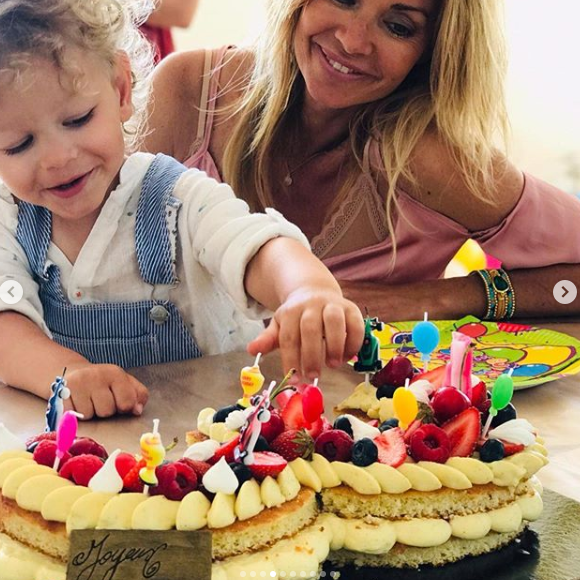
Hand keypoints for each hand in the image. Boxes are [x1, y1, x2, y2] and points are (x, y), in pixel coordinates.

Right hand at [62, 363, 148, 419]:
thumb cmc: (104, 382)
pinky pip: (71, 416)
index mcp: (115, 373)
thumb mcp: (125, 383)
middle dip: (105, 411)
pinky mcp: (60, 393)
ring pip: (88, 415)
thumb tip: (137, 410)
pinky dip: (74, 414)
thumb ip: (139, 395)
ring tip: (88, 401)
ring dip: (89, 413)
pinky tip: (76, 403)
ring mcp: (77, 384)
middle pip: (107, 411)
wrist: (74, 372)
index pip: (127, 402)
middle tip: (100, 401)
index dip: (124, 408)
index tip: (119, 403)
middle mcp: (95, 376)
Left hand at [247, 288, 363, 378]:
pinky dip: (353, 342)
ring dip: (335, 345)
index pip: (289, 336)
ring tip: (333, 365)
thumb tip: (251, 349)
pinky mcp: (352, 308)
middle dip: (312, 354)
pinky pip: (355, 324)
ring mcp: (333, 305)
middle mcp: (312, 305)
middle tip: (313, 375)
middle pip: (310, 328)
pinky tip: (347, 357)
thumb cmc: (297, 317)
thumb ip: (268, 339)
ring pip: (334, 321)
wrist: (315, 291)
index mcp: (291, 311)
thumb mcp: (280, 325)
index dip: (290, 359)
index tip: (294, 380)